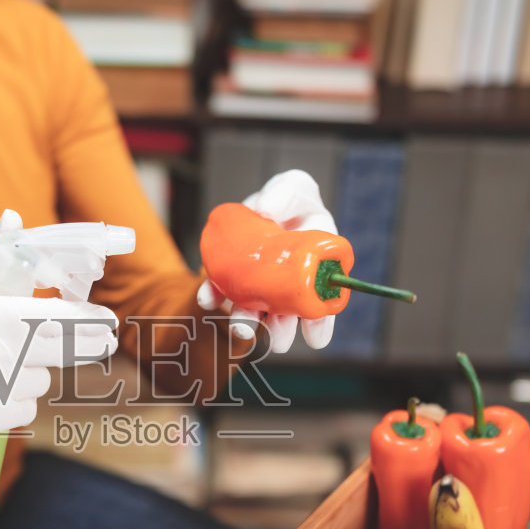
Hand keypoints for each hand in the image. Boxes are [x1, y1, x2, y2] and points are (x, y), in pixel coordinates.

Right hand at [0, 211, 117, 462]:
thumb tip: (14, 218)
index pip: (44, 316)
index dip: (84, 322)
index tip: (109, 324)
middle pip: (52, 353)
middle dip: (80, 347)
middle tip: (101, 342)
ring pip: (38, 385)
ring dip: (30, 377)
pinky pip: (19, 414)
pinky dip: (11, 406)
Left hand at [197, 170, 338, 352]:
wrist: (251, 206)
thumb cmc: (284, 198)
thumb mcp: (294, 187)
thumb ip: (288, 194)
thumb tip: (267, 211)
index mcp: (312, 265)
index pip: (320, 297)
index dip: (320, 321)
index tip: (316, 338)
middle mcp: (286, 282)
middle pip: (287, 310)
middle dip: (282, 328)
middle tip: (278, 341)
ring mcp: (257, 284)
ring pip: (254, 308)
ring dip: (248, 320)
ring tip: (243, 328)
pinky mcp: (230, 279)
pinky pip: (221, 291)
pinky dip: (214, 296)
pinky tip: (209, 300)